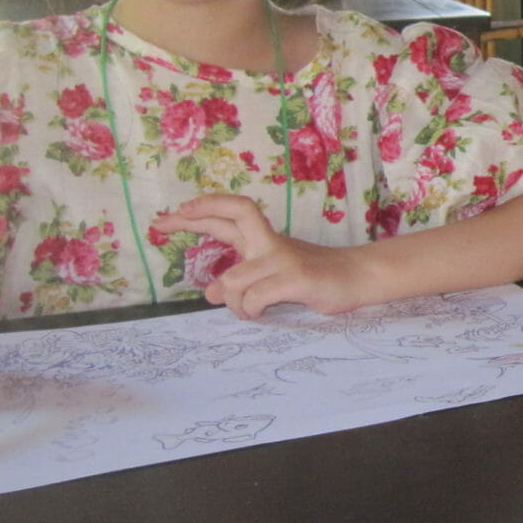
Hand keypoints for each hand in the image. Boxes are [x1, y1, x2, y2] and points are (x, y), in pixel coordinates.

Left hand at [151, 195, 370, 319]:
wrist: (359, 277)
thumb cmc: (317, 278)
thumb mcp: (273, 279)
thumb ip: (243, 280)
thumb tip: (210, 293)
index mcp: (265, 240)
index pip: (232, 213)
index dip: (202, 209)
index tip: (174, 214)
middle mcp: (270, 243)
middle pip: (231, 217)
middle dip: (192, 217)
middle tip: (162, 224)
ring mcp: (283, 259)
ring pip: (233, 280)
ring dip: (233, 303)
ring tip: (248, 312)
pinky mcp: (295, 278)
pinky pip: (254, 297)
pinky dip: (251, 310)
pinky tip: (261, 313)